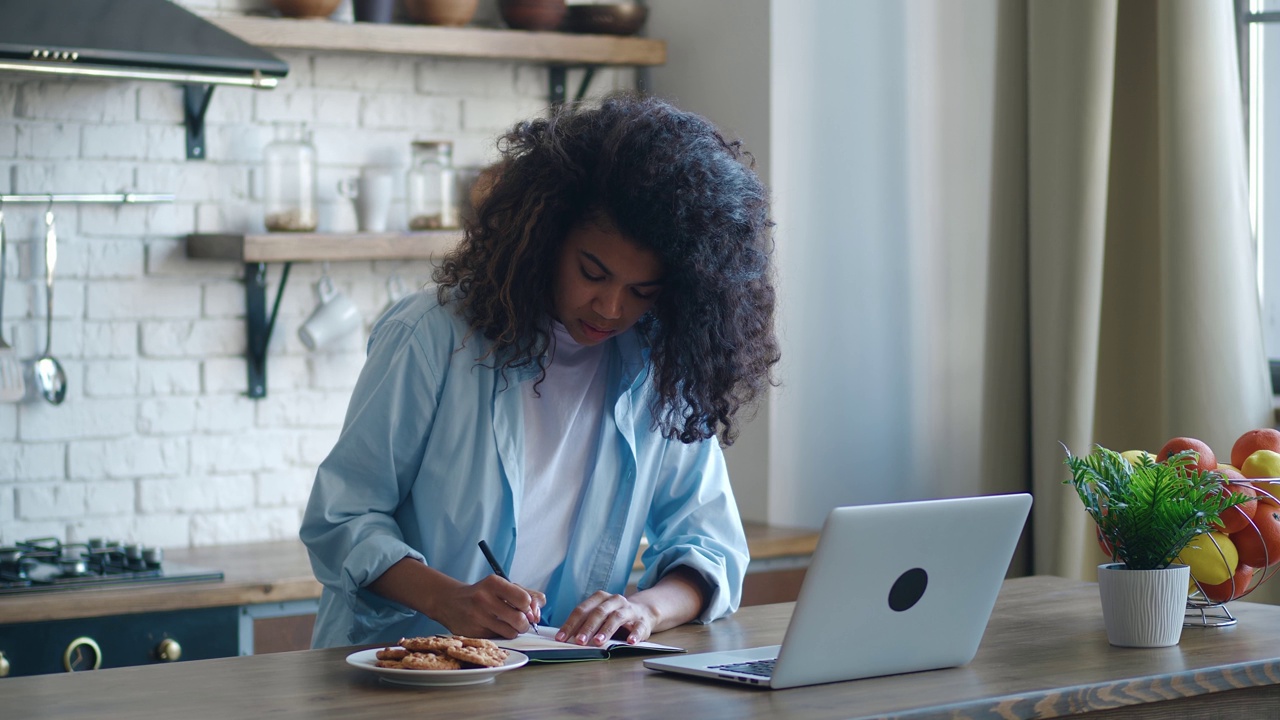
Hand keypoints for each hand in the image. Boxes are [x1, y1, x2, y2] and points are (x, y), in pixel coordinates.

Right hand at [431, 575, 545, 638]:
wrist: (450, 602)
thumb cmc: (483, 593)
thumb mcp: (503, 586)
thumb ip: (527, 594)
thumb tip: (537, 613)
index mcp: (493, 583)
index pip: (524, 599)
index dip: (529, 607)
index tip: (525, 608)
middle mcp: (484, 599)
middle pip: (520, 619)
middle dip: (524, 623)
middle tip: (520, 620)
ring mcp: (477, 617)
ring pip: (511, 632)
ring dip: (514, 631)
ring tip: (508, 624)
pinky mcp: (473, 633)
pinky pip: (499, 639)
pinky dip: (501, 636)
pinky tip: (494, 628)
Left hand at [556, 590, 657, 645]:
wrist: (643, 612)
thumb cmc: (614, 616)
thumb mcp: (599, 616)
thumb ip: (585, 624)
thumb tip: (565, 638)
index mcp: (600, 598)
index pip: (582, 610)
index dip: (571, 624)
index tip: (561, 638)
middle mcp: (614, 601)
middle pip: (598, 612)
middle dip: (587, 627)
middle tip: (579, 642)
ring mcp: (629, 610)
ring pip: (616, 618)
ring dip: (606, 630)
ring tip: (598, 642)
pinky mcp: (642, 621)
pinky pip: (638, 627)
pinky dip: (634, 634)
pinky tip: (629, 642)